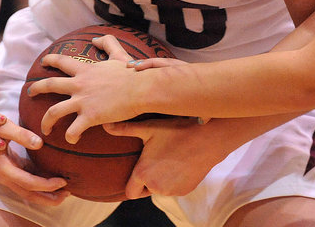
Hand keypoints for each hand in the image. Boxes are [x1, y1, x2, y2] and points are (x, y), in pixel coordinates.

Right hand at [0, 122, 69, 205]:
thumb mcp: (4, 127)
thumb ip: (22, 135)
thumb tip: (40, 143)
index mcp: (2, 168)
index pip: (28, 182)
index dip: (47, 185)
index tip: (63, 181)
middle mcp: (3, 176)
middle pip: (28, 194)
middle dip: (47, 197)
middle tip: (68, 195)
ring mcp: (5, 174)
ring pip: (26, 191)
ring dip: (44, 194)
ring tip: (64, 192)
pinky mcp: (8, 169)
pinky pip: (24, 182)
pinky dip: (38, 185)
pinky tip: (51, 181)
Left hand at [27, 34, 182, 143]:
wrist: (142, 88)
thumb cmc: (133, 73)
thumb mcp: (119, 54)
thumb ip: (108, 43)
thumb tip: (95, 39)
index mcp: (86, 71)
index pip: (62, 61)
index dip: (50, 60)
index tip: (44, 62)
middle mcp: (79, 85)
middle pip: (49, 85)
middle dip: (36, 89)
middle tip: (29, 92)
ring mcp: (83, 102)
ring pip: (53, 112)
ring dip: (46, 121)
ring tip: (44, 129)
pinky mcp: (90, 118)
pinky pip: (73, 131)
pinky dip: (70, 136)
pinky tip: (72, 140)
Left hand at [104, 116, 233, 197]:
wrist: (209, 138)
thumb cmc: (178, 130)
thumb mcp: (150, 127)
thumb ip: (125, 129)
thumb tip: (105, 124)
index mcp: (144, 173)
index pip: (129, 192)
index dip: (132, 182)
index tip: (138, 170)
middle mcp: (156, 187)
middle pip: (145, 189)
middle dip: (147, 179)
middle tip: (156, 159)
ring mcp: (172, 191)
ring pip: (160, 189)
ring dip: (162, 179)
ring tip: (170, 158)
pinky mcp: (185, 191)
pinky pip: (174, 189)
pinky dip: (175, 180)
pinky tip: (181, 162)